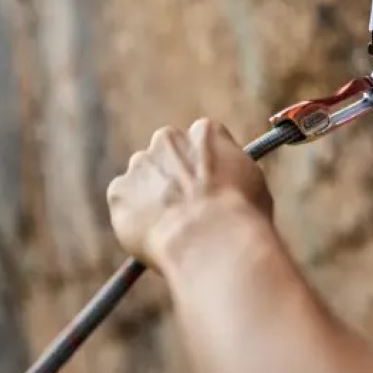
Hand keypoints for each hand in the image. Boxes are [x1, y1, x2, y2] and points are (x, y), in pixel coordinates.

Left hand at [107, 119, 272, 268]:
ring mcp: (140, 164)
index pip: (202, 140)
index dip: (207, 166)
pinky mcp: (119, 191)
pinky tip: (155, 235)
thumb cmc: (240, 215)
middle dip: (174, 175)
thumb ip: (233, 172)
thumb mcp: (253, 184)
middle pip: (167, 153)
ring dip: (151, 195)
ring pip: (143, 178)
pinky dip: (132, 217)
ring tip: (171, 228)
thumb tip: (232, 182)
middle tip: (186, 206)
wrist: (210, 240)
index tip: (209, 186)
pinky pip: (123, 202)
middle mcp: (169, 139)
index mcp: (205, 132)